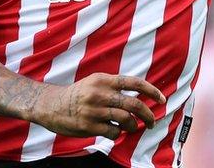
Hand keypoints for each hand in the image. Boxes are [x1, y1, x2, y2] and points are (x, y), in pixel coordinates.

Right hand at [32, 73, 165, 138]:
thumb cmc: (78, 95)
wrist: (51, 105)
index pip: (134, 82)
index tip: (161, 99)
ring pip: (126, 119)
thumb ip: (114, 86)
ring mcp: (94, 110)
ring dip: (133, 126)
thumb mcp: (94, 82)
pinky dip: (118, 133)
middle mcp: (100, 93)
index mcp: (103, 79)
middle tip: (152, 122)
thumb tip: (139, 95)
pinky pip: (113, 132)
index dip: (151, 90)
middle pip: (134, 104)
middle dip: (148, 114)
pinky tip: (114, 131)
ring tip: (131, 127)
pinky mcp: (89, 126)